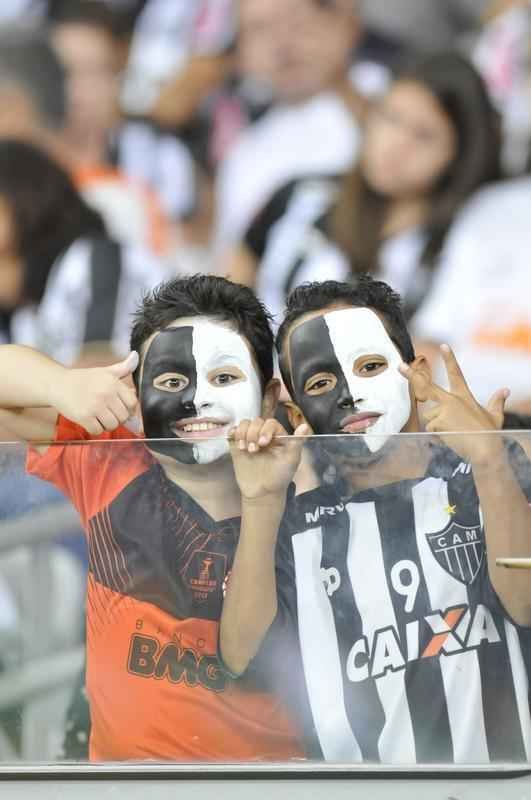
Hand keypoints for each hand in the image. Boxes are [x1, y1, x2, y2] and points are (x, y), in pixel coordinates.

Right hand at [50, 352, 138, 435]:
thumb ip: (123, 367)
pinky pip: (98, 431)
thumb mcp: (104, 371)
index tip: (120, 408)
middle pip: (123, 417)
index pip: (133, 403)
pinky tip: (90, 421)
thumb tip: (136, 356)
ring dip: (107, 425)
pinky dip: (95, 429)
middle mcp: (106, 393)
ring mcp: (95, 406)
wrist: (57, 384)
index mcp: (113, 382)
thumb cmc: (83, 379)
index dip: (128, 408)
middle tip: (108, 414)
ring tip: (99, 418)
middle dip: (117, 418)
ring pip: (112, 426)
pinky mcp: (84, 417)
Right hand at [229, 418, 309, 500]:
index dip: (266, 430)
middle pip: (256, 422)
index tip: (263, 443)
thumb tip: (305, 426)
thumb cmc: (280, 477)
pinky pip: (233, 432)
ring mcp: (250, 439)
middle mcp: (264, 435)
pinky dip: (232, 433)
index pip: (270, 423)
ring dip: (242, 433)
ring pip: (244, 425)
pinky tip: (237, 443)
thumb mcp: (292, 460)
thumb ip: (297, 442)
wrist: (263, 493)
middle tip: (254, 450)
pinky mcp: (237, 446)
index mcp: (278, 436)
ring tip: (245, 449)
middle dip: (253, 433)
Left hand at [399, 345, 508, 463]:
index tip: (443, 346)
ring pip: (429, 416)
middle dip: (411, 375)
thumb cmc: (490, 434)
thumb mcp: (495, 416)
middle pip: (427, 385)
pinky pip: (430, 429)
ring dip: (437, 425)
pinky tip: (450, 438)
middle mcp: (452, 400)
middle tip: (399, 366)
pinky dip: (437, 436)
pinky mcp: (438, 421)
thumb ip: (497, 402)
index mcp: (464, 396)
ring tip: (452, 432)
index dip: (450, 358)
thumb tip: (506, 390)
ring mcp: (444, 410)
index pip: (456, 373)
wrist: (485, 448)